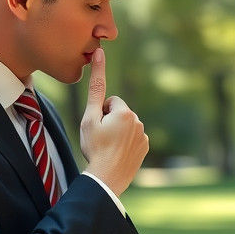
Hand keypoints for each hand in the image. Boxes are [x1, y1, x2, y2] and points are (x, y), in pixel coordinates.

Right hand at [80, 47, 147, 194]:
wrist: (107, 178)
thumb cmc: (95, 148)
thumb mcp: (89, 119)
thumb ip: (95, 89)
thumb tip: (100, 55)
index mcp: (125, 112)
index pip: (110, 102)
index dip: (100, 113)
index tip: (97, 126)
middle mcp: (138, 121)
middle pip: (119, 113)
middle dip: (110, 122)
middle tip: (101, 139)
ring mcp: (143, 135)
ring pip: (126, 126)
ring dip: (117, 132)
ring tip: (108, 148)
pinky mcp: (145, 147)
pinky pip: (133, 138)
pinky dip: (125, 143)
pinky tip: (117, 154)